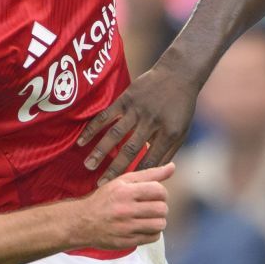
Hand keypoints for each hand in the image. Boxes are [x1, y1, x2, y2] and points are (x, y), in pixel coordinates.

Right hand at [68, 163, 173, 249]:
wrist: (82, 222)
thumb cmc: (104, 199)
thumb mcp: (123, 181)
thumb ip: (149, 174)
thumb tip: (172, 167)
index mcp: (125, 192)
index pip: (159, 191)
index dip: (162, 192)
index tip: (155, 195)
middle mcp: (125, 210)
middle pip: (162, 209)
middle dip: (161, 207)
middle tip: (152, 206)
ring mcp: (126, 228)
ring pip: (160, 224)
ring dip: (158, 221)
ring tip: (149, 217)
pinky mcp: (127, 242)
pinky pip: (153, 238)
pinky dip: (153, 232)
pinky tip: (144, 227)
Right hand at [77, 61, 199, 178]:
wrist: (179, 74)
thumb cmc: (182, 106)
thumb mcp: (181, 131)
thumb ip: (168, 151)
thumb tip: (157, 172)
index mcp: (168, 133)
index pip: (150, 159)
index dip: (137, 175)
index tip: (124, 189)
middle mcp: (151, 122)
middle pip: (130, 151)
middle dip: (115, 169)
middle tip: (101, 184)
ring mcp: (137, 110)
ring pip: (115, 134)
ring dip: (100, 151)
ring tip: (88, 166)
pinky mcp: (126, 98)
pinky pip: (106, 115)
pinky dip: (93, 128)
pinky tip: (82, 141)